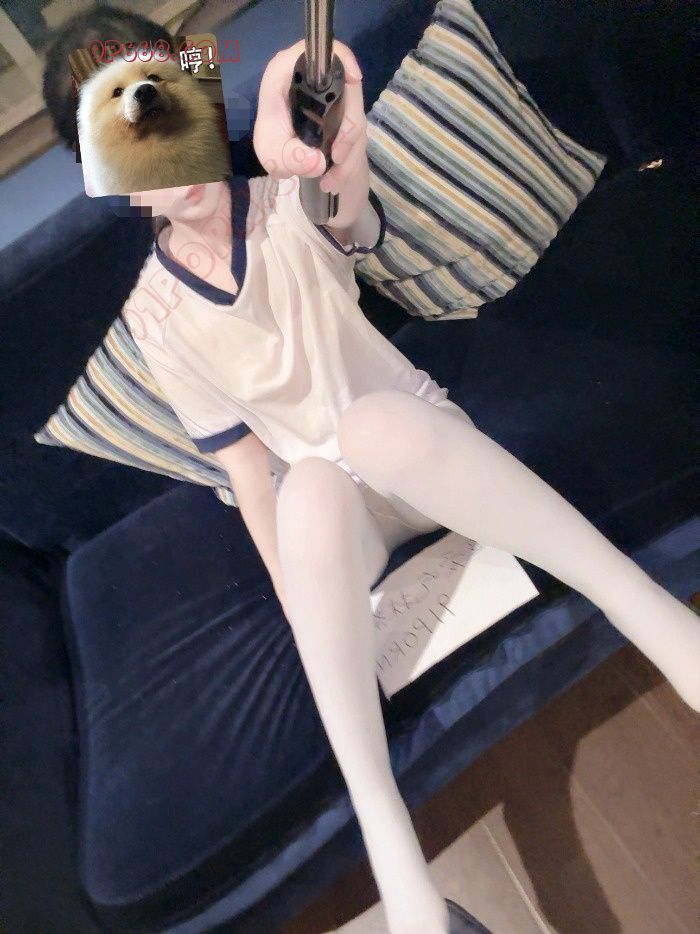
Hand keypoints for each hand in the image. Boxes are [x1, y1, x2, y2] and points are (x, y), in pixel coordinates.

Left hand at [253, 38, 367, 193]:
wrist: (292, 164)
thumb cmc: (276, 148)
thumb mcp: (275, 157)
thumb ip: (290, 158)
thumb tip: (318, 162)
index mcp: (285, 77)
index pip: (311, 51)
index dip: (338, 56)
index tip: (354, 79)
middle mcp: (312, 83)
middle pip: (346, 90)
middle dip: (347, 130)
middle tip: (337, 157)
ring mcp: (335, 99)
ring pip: (355, 119)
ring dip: (348, 154)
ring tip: (331, 181)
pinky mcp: (347, 116)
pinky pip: (357, 138)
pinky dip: (348, 164)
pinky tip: (333, 181)